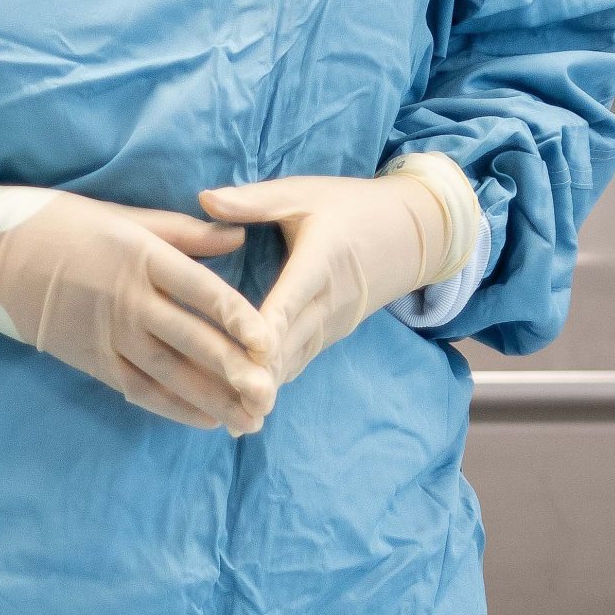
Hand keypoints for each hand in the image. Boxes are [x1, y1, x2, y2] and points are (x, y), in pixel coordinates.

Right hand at [0, 168, 277, 431]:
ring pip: (169, 373)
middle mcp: (127, 300)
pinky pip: (139, 389)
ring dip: (213, 399)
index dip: (235, 316)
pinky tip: (208, 420)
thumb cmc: (61, 224)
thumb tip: (236, 238)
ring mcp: (107, 334)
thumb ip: (183, 233)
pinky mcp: (91, 360)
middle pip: (190, 340)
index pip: (198, 290)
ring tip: (250, 419)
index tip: (268, 338)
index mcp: (139, 256)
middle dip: (234, 371)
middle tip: (271, 395)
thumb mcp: (123, 214)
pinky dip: (175, 407)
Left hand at [195, 157, 484, 387]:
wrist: (410, 234)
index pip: (292, 298)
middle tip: (231, 405)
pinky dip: (273, 384)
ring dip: (266, 389)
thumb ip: (254, 200)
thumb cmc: (349, 207)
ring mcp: (330, 324)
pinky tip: (244, 412)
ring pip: (294, 361)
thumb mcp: (304, 193)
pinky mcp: (327, 336)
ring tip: (233, 421)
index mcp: (321, 260)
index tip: (249, 350)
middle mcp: (328, 300)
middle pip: (291, 343)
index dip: (270, 326)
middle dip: (263, 374)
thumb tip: (205, 199)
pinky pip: (297, 363)